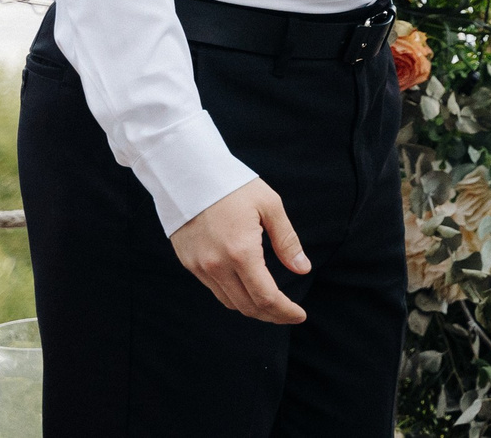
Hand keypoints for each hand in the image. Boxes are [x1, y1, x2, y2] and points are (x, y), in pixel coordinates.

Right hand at [170, 178, 309, 323]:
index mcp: (241, 252)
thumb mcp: (270, 206)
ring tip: (273, 306)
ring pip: (229, 302)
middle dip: (272, 315)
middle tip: (290, 314)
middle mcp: (217, 265)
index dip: (285, 311)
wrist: (188, 175)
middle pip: (248, 306)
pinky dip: (234, 296)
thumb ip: (287, 241)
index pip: (266, 296)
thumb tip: (302, 269)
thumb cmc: (235, 186)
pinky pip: (214, 289)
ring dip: (252, 309)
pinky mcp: (188, 263)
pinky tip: (248, 290)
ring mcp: (199, 267)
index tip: (300, 316)